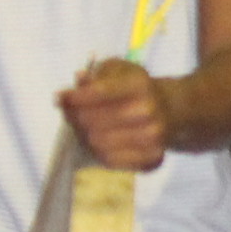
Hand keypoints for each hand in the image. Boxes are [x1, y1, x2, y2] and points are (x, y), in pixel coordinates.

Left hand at [61, 57, 169, 171]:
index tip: (59, 98)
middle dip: (75, 118)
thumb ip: (96, 74)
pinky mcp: (153, 159)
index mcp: (140, 85)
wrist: (171, 110)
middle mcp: (149, 111)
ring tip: (84, 129)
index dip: (74, 97)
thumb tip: (79, 79)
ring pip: (97, 144)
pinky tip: (98, 143)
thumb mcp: (118, 70)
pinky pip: (111, 162)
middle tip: (70, 115)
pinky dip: (98, 153)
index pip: (99, 93)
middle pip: (92, 121)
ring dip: (83, 137)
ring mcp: (153, 137)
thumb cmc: (135, 88)